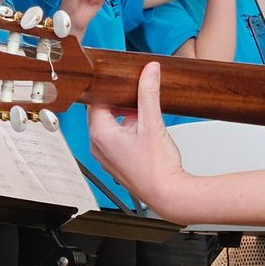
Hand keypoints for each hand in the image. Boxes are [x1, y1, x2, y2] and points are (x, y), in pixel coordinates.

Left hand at [88, 61, 186, 219]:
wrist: (168, 194)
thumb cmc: (157, 168)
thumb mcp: (152, 122)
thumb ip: (149, 92)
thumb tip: (150, 71)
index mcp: (101, 135)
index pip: (96, 101)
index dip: (109, 89)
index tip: (120, 80)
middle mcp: (99, 147)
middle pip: (102, 113)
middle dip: (119, 102)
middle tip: (134, 93)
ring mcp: (107, 157)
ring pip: (110, 126)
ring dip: (124, 116)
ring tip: (142, 112)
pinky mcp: (117, 163)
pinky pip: (116, 139)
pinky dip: (127, 130)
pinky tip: (145, 129)